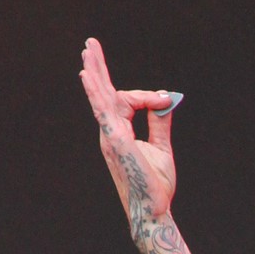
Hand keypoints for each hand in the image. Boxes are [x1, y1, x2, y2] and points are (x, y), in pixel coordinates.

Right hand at [79, 37, 180, 240]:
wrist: (154, 210)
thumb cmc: (155, 185)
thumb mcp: (161, 147)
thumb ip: (160, 122)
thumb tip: (166, 99)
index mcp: (119, 132)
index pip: (126, 100)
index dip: (147, 96)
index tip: (165, 99)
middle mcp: (110, 132)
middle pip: (102, 94)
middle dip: (98, 68)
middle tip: (90, 43)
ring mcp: (110, 137)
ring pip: (101, 99)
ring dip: (96, 73)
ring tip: (89, 51)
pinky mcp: (116, 142)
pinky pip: (104, 114)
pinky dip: (96, 94)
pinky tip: (88, 77)